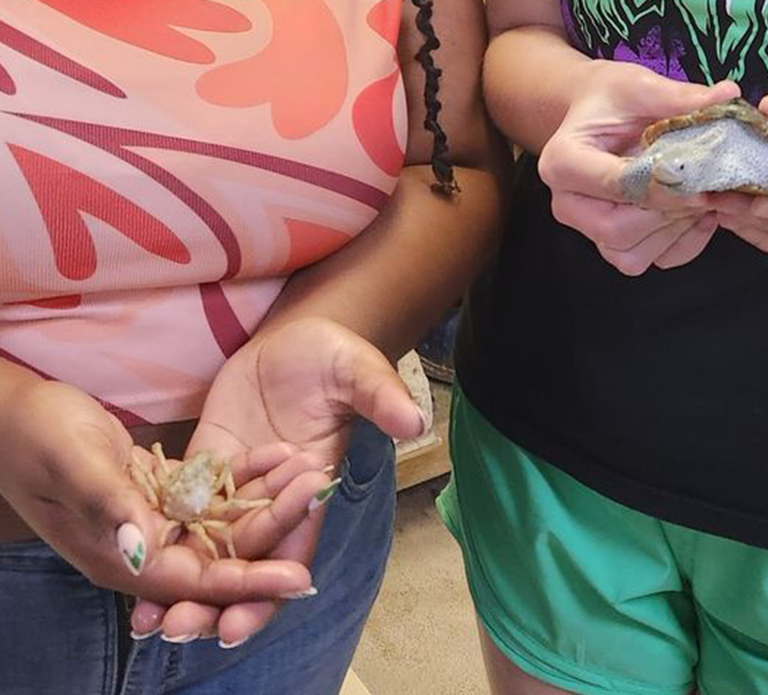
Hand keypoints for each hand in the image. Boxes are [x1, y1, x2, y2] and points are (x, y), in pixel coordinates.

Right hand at [0, 381, 312, 604]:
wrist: (14, 409)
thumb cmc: (34, 435)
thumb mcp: (72, 463)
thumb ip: (109, 506)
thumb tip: (143, 550)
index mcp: (120, 556)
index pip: (196, 582)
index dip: (248, 582)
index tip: (299, 578)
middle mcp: (144, 546)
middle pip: (221, 555)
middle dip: (274, 536)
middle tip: (320, 502)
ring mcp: (155, 520)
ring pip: (224, 523)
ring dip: (268, 501)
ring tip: (313, 473)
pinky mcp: (162, 492)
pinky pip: (213, 492)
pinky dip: (245, 476)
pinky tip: (281, 455)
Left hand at [131, 317, 424, 644]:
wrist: (295, 339)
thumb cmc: (334, 355)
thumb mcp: (359, 371)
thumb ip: (381, 398)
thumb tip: (416, 421)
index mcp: (312, 494)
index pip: (292, 553)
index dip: (268, 592)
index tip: (238, 625)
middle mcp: (272, 503)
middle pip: (244, 565)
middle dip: (215, 603)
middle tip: (178, 629)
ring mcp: (234, 488)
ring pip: (208, 549)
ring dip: (179, 586)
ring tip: (147, 623)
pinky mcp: (204, 468)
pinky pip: (178, 511)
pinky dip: (157, 540)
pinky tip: (127, 563)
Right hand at [537, 61, 739, 273]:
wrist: (596, 119)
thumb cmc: (611, 102)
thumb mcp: (639, 86)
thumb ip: (678, 96)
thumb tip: (726, 95)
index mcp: (562, 161)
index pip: (614, 184)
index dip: (661, 188)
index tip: (700, 183)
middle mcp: (567, 203)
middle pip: (616, 230)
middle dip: (669, 214)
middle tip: (709, 191)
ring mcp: (586, 229)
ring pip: (629, 255)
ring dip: (675, 232)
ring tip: (705, 200)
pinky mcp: (608, 244)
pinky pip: (644, 261)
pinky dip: (677, 246)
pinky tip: (697, 216)